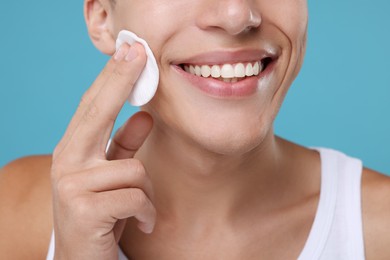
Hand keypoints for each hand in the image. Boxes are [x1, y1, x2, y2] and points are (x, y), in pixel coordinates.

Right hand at [51, 43, 155, 258]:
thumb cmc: (99, 213)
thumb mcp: (112, 177)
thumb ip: (125, 145)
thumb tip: (145, 115)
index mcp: (73, 150)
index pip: (93, 105)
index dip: (112, 76)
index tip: (130, 50)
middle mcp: (67, 161)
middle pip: (98, 111)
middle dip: (121, 79)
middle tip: (139, 51)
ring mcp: (72, 185)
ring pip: (134, 169)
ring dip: (145, 193)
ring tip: (137, 209)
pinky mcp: (84, 210)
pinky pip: (136, 197)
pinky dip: (146, 213)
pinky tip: (139, 223)